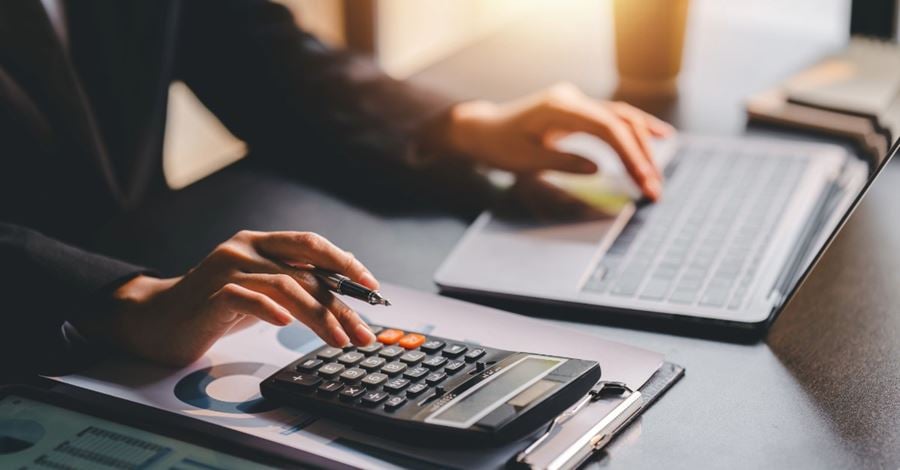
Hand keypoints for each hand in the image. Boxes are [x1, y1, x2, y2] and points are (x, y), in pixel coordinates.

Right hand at [78, 231, 378, 365]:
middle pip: (305, 273)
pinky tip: (287, 326)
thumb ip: (294, 281)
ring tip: (338, 340)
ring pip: (285, 287)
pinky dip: (270, 310)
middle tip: (363, 332)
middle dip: (341, 305)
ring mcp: (226, 269)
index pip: (312, 244)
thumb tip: (343, 288)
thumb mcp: (261, 288)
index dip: (345, 263)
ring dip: (318, 316)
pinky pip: (247, 298)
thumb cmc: (215, 306)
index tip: (372, 287)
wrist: (157, 320)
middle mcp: (245, 248)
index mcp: (260, 242)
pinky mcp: (210, 295)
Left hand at [429, 83, 673, 199]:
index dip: (629, 154)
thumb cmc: (499, 146)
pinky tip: (660, 136)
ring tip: (658, 176)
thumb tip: (599, 169)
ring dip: (643, 147)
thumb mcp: (525, 161)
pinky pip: (614, 118)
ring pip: (621, 119)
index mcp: (558, 107)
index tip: (643, 179)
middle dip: (641, 157)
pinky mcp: (579, 111)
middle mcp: (572, 99)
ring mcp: (577, 102)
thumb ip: (562, 162)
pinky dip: (636, 130)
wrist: (484, 130)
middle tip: (655, 189)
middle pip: (620, 123)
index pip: (606, 128)